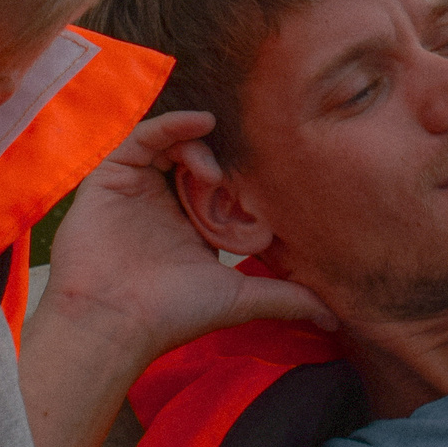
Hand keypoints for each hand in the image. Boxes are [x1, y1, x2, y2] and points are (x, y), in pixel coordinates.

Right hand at [45, 111, 331, 360]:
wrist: (113, 323)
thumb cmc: (173, 315)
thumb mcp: (240, 300)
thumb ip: (286, 298)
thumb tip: (336, 319)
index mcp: (192, 226)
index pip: (223, 184)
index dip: (245, 176)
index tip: (273, 178)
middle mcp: (164, 203)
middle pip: (198, 156)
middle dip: (224, 155)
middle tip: (241, 171)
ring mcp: (137, 187)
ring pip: (173, 141)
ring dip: (200, 143)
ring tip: (214, 168)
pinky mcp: (111, 176)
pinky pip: (142, 136)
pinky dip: (172, 124)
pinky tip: (201, 123)